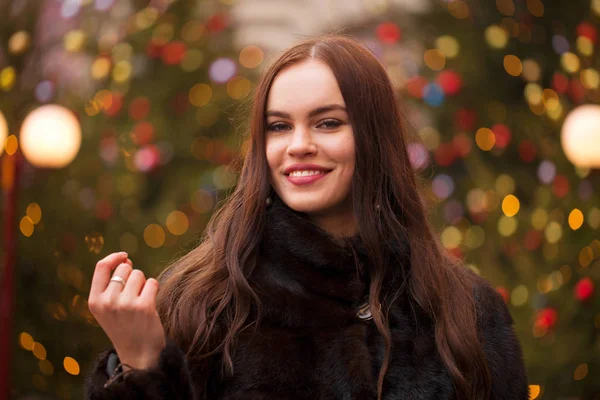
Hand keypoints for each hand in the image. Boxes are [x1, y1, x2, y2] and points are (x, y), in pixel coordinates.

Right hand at [88, 251, 165, 370]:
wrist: (138, 353)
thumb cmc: (124, 326)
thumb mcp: (108, 307)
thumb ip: (112, 284)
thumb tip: (125, 260)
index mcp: (94, 301)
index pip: (101, 267)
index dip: (114, 257)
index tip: (125, 256)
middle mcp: (108, 302)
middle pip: (124, 269)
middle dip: (132, 276)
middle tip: (133, 295)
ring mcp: (126, 304)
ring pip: (139, 275)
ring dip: (143, 284)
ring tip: (140, 302)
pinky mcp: (144, 307)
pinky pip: (152, 282)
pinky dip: (153, 289)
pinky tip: (150, 304)